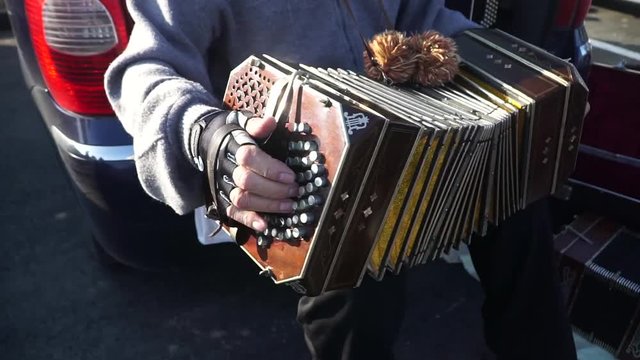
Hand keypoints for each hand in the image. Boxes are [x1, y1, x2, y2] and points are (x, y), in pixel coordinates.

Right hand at [223, 116, 296, 231]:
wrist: (210, 144)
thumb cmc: (236, 135)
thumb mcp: (246, 124)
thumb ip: (257, 125)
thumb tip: (269, 122)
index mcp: (234, 149)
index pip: (250, 159)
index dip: (271, 169)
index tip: (291, 176)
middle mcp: (227, 170)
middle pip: (247, 182)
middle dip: (274, 189)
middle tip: (295, 191)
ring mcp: (224, 187)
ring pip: (242, 200)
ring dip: (268, 205)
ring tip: (289, 206)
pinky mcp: (223, 200)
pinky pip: (234, 214)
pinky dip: (249, 220)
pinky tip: (265, 225)